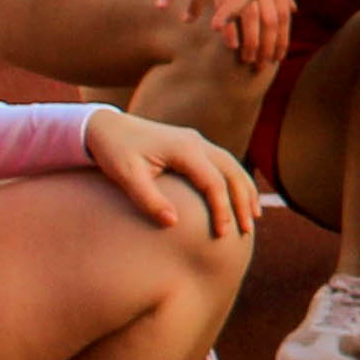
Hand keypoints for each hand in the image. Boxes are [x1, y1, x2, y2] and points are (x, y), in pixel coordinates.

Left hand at [85, 104, 258, 237]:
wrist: (107, 126)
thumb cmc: (114, 152)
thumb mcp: (126, 176)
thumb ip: (148, 199)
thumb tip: (172, 223)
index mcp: (184, 149)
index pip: (213, 182)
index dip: (221, 209)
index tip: (221, 233)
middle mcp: (197, 142)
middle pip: (232, 172)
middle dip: (243, 201)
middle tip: (247, 229)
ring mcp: (197, 142)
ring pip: (233, 165)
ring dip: (245, 190)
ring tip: (253, 216)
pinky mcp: (193, 145)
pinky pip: (223, 163)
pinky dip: (235, 181)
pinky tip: (237, 196)